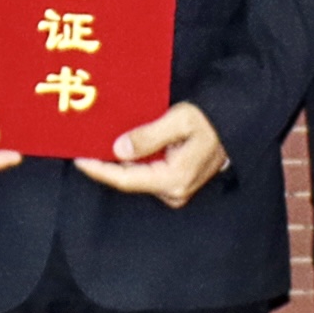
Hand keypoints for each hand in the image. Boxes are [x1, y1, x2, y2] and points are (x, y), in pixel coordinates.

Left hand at [89, 102, 229, 205]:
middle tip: (82, 146)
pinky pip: (145, 173)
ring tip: (95, 144)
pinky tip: (119, 146)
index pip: (125, 179)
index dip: (99, 169)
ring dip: (117, 161)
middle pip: (128, 180)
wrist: (235, 125)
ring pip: (136, 177)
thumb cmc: (209, 120)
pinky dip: (131, 160)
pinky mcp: (175, 183)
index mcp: (173, 180)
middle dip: (105, 165)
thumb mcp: (178, 120)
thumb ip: (148, 136)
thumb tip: (118, 150)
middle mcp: (173, 192)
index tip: (78, 157)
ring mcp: (175, 190)